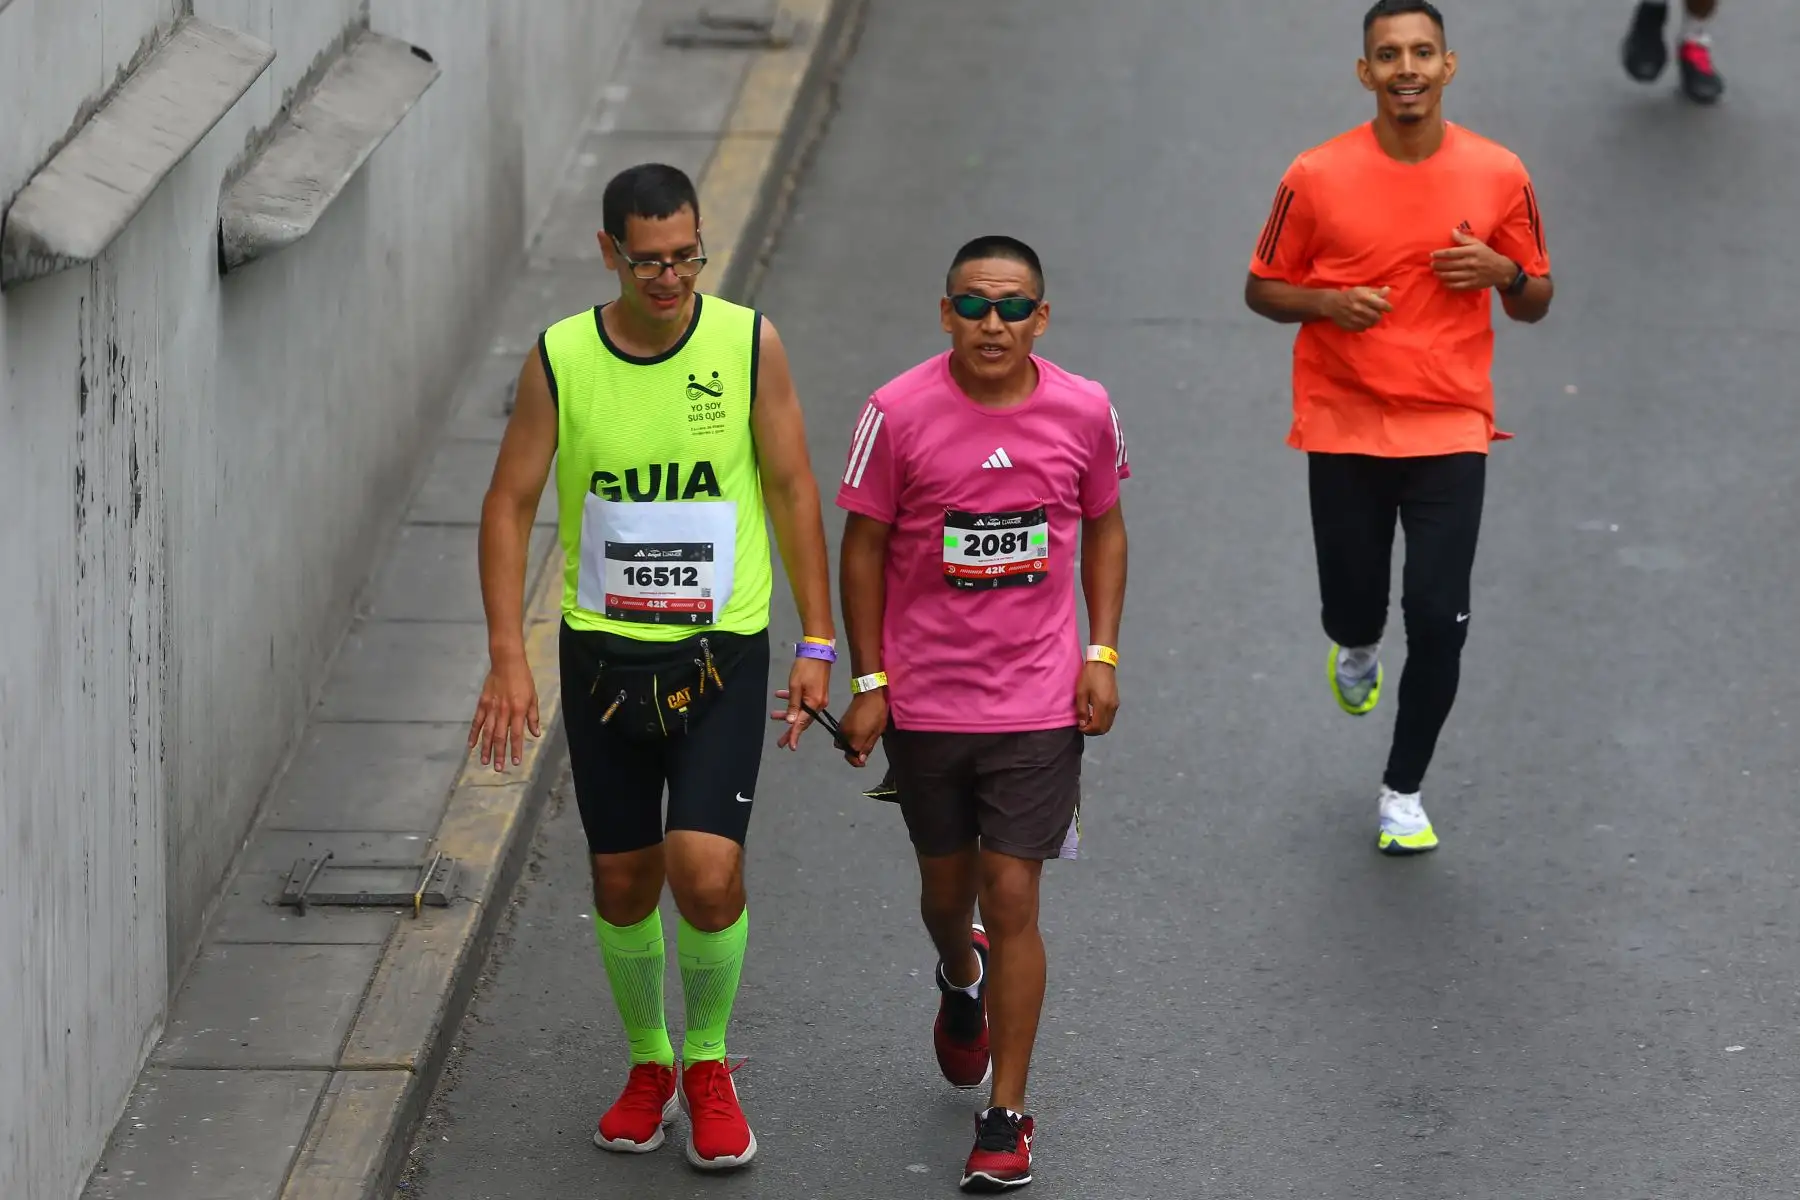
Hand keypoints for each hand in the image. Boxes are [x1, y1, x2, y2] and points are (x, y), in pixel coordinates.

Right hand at [469, 652, 540, 771]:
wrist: (507, 663)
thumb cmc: (523, 680)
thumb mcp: (533, 697)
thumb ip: (533, 717)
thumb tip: (536, 734)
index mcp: (518, 710)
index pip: (517, 734)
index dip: (516, 749)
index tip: (515, 762)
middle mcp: (504, 712)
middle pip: (500, 737)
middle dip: (499, 754)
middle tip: (497, 768)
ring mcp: (491, 708)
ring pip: (488, 732)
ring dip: (486, 748)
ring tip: (485, 761)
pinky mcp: (482, 704)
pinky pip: (477, 721)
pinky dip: (473, 734)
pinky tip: (471, 745)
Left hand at [769, 657, 830, 749]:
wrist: (818, 651)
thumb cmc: (805, 668)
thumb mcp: (795, 687)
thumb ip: (793, 705)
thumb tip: (791, 722)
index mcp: (814, 704)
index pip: (802, 724)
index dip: (794, 735)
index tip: (789, 746)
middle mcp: (818, 704)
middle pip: (802, 720)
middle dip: (790, 729)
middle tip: (780, 741)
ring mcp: (818, 698)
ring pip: (801, 710)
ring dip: (788, 713)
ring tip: (773, 715)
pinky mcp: (816, 691)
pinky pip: (803, 700)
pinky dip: (792, 700)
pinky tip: (779, 695)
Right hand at [837, 690, 889, 767]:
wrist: (868, 692)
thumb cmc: (877, 711)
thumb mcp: (877, 731)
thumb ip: (867, 746)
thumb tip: (860, 760)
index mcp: (854, 738)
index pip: (851, 757)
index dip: (857, 762)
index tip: (863, 762)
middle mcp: (844, 735)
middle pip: (844, 751)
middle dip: (852, 753)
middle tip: (862, 750)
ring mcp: (841, 728)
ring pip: (841, 743)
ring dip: (849, 745)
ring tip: (860, 742)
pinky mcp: (840, 722)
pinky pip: (840, 736)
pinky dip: (846, 739)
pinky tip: (856, 735)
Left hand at [1075, 661, 1118, 735]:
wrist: (1102, 663)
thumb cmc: (1090, 676)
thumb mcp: (1081, 693)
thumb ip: (1082, 711)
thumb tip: (1083, 725)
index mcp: (1103, 706)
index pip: (1097, 727)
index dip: (1088, 731)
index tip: (1079, 727)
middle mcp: (1112, 708)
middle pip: (1105, 728)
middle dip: (1093, 731)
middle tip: (1083, 726)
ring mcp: (1115, 705)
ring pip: (1108, 724)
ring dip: (1098, 726)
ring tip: (1087, 720)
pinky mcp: (1116, 701)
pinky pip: (1110, 717)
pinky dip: (1102, 720)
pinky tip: (1094, 714)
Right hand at [1320, 286, 1391, 331]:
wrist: (1333, 304)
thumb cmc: (1350, 295)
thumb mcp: (1363, 290)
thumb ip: (1376, 291)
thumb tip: (1388, 290)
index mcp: (1364, 298)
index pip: (1381, 305)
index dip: (1387, 307)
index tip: (1388, 308)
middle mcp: (1360, 309)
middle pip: (1377, 316)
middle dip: (1379, 315)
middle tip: (1377, 313)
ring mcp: (1354, 319)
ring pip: (1371, 324)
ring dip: (1372, 321)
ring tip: (1370, 317)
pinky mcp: (1350, 326)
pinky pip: (1363, 329)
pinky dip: (1364, 325)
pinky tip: (1362, 321)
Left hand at [1430, 228, 1514, 290]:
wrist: (1500, 270)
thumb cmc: (1486, 254)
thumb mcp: (1477, 244)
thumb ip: (1464, 238)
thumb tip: (1452, 231)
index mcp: (1471, 252)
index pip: (1451, 253)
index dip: (1440, 254)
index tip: (1432, 255)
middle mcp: (1470, 263)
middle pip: (1449, 265)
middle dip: (1438, 265)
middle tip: (1432, 264)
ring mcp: (1471, 275)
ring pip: (1451, 276)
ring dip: (1441, 275)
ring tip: (1435, 273)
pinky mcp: (1472, 284)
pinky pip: (1457, 285)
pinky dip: (1448, 284)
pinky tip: (1444, 282)